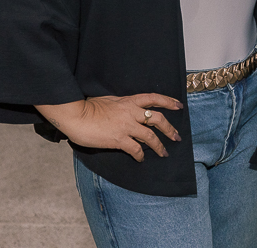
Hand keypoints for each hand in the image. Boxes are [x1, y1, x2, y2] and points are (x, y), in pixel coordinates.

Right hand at [47, 93, 182, 161]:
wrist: (76, 116)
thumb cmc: (88, 107)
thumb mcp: (109, 100)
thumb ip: (122, 105)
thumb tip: (128, 109)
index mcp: (128, 101)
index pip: (153, 98)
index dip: (168, 101)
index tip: (179, 105)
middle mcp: (131, 113)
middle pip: (157, 118)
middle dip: (169, 128)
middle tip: (176, 137)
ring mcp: (126, 126)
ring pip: (150, 136)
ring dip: (159, 146)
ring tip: (164, 153)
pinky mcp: (119, 139)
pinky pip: (136, 149)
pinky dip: (141, 155)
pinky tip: (142, 159)